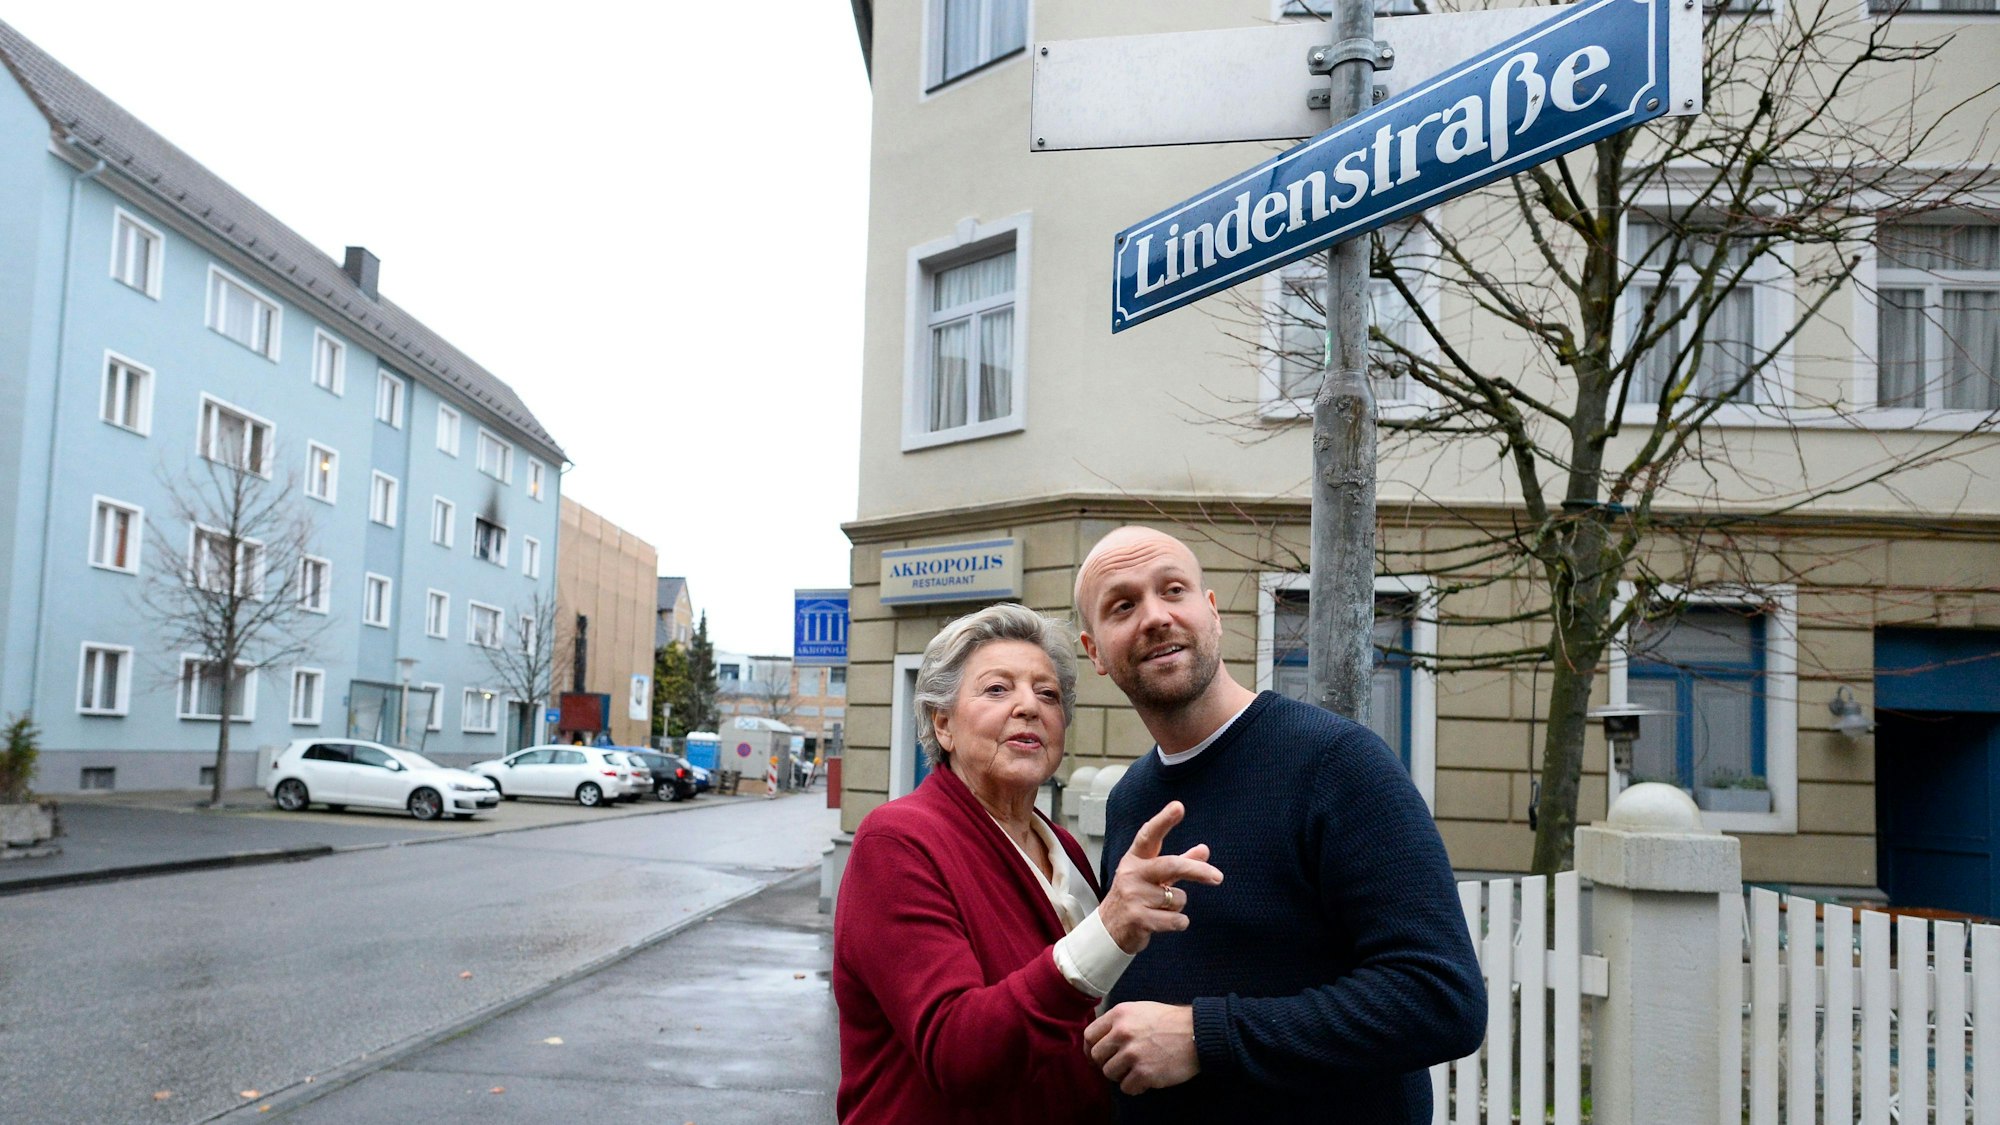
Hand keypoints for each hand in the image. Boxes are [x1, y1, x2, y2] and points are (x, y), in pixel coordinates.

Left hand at [1085, 1002, 1199, 1093]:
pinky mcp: (1144, 1073)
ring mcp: (1133, 1054)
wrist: (1197, 1033)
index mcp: (1120, 1015)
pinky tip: (1147, 1078)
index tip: (1096, 1056)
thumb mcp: (1140, 1010)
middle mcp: (1122, 1033)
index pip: (1090, 1035)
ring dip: (1121, 1075)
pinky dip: (1135, 1086)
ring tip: (1136, 1069)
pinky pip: (1126, 1087)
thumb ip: (1119, 1022)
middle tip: (1121, 1065)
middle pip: (1097, 1056)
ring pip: (1109, 1073)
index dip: (1091, 1049)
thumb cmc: (1171, 1022)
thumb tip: (1101, 1040)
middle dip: (1107, 1063)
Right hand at [1098, 800, 1222, 953]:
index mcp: (1135, 859)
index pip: (1149, 835)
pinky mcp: (1138, 918)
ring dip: (1179, 906)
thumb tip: (1205, 849)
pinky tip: (1166, 921)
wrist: (1109, 929)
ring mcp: (1133, 896)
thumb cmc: (1136, 896)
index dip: (1164, 820)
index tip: (1178, 806)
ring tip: (1161, 908)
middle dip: (1197, 871)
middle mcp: (1131, 873)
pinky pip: (1175, 919)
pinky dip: (1179, 922)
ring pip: (1178, 898)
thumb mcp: (1154, 876)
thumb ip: (1179, 862)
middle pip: (1171, 865)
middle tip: (1218, 877)